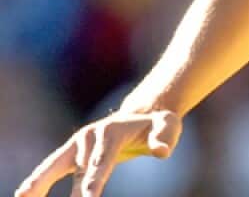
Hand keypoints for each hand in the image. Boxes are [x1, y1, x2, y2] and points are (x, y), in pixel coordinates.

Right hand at [15, 110, 181, 196]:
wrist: (142, 115)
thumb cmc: (157, 124)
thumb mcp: (169, 126)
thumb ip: (164, 137)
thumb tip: (161, 150)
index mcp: (112, 132)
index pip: (103, 162)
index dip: (95, 180)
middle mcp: (90, 136)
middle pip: (79, 168)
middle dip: (75, 189)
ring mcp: (78, 144)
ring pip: (56, 165)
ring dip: (39, 182)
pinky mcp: (71, 152)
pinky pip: (52, 167)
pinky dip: (38, 179)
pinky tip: (24, 195)